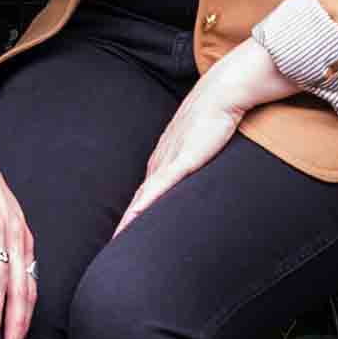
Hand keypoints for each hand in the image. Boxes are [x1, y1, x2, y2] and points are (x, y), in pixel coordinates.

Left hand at [114, 39, 293, 236]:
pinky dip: (145, 204)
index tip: (126, 233)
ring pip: (144, 197)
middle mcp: (161, 160)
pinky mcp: (182, 161)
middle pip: (140, 198)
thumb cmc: (214, 114)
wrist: (221, 93)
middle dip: (127, 222)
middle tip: (116, 244)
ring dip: (130, 219)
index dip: (135, 213)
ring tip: (119, 240)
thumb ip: (196, 155)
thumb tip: (200, 164)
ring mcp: (169, 160)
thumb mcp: (201, 141)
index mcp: (164, 158)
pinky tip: (134, 218)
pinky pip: (159, 187)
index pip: (145, 192)